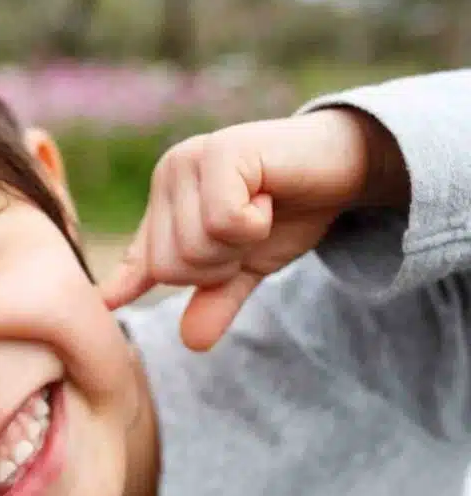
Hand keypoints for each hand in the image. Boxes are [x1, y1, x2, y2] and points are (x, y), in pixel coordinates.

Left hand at [101, 108, 405, 350]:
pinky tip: (269, 195)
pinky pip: (223, 222)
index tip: (172, 270)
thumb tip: (191, 343)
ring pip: (195, 248)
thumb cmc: (291, 211)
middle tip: (254, 227)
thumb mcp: (247, 265)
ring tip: (262, 210)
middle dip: (223, 264)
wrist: (347, 166)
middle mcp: (168, 175)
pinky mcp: (219, 152)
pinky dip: (256, 223)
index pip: (149, 269)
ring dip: (242, 244)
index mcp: (165, 200)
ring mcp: (190, 160)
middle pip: (170, 268)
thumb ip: (215, 299)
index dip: (181, 277)